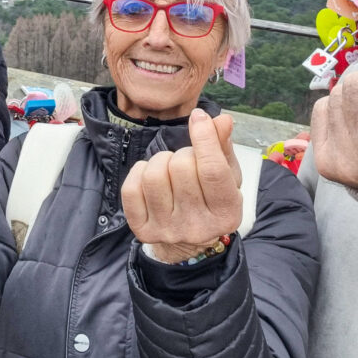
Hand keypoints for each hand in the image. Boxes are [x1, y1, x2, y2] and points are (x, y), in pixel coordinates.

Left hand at [122, 108, 242, 263]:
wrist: (189, 240)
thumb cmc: (211, 198)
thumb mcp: (227, 174)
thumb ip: (223, 146)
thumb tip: (222, 119)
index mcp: (226, 213)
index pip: (212, 169)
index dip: (204, 137)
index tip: (199, 117)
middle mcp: (197, 227)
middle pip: (181, 167)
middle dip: (183, 153)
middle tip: (187, 161)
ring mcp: (168, 231)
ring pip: (154, 175)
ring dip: (161, 161)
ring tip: (169, 168)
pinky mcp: (143, 230)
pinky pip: (131, 188)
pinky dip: (138, 173)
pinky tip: (150, 177)